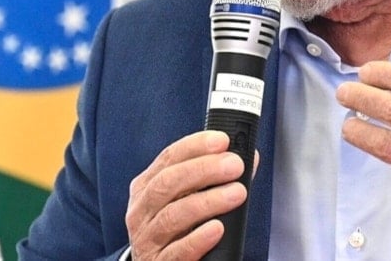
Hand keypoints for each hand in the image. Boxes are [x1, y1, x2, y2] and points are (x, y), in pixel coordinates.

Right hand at [125, 131, 255, 259]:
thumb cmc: (179, 229)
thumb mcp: (189, 199)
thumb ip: (217, 178)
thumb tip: (249, 156)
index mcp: (147, 186)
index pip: (169, 157)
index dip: (196, 145)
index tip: (222, 140)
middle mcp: (141, 211)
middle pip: (168, 182)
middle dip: (204, 169)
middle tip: (235, 165)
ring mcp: (147, 239)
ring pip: (172, 215)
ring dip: (208, 201)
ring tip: (237, 193)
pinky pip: (177, 251)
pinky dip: (198, 238)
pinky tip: (217, 228)